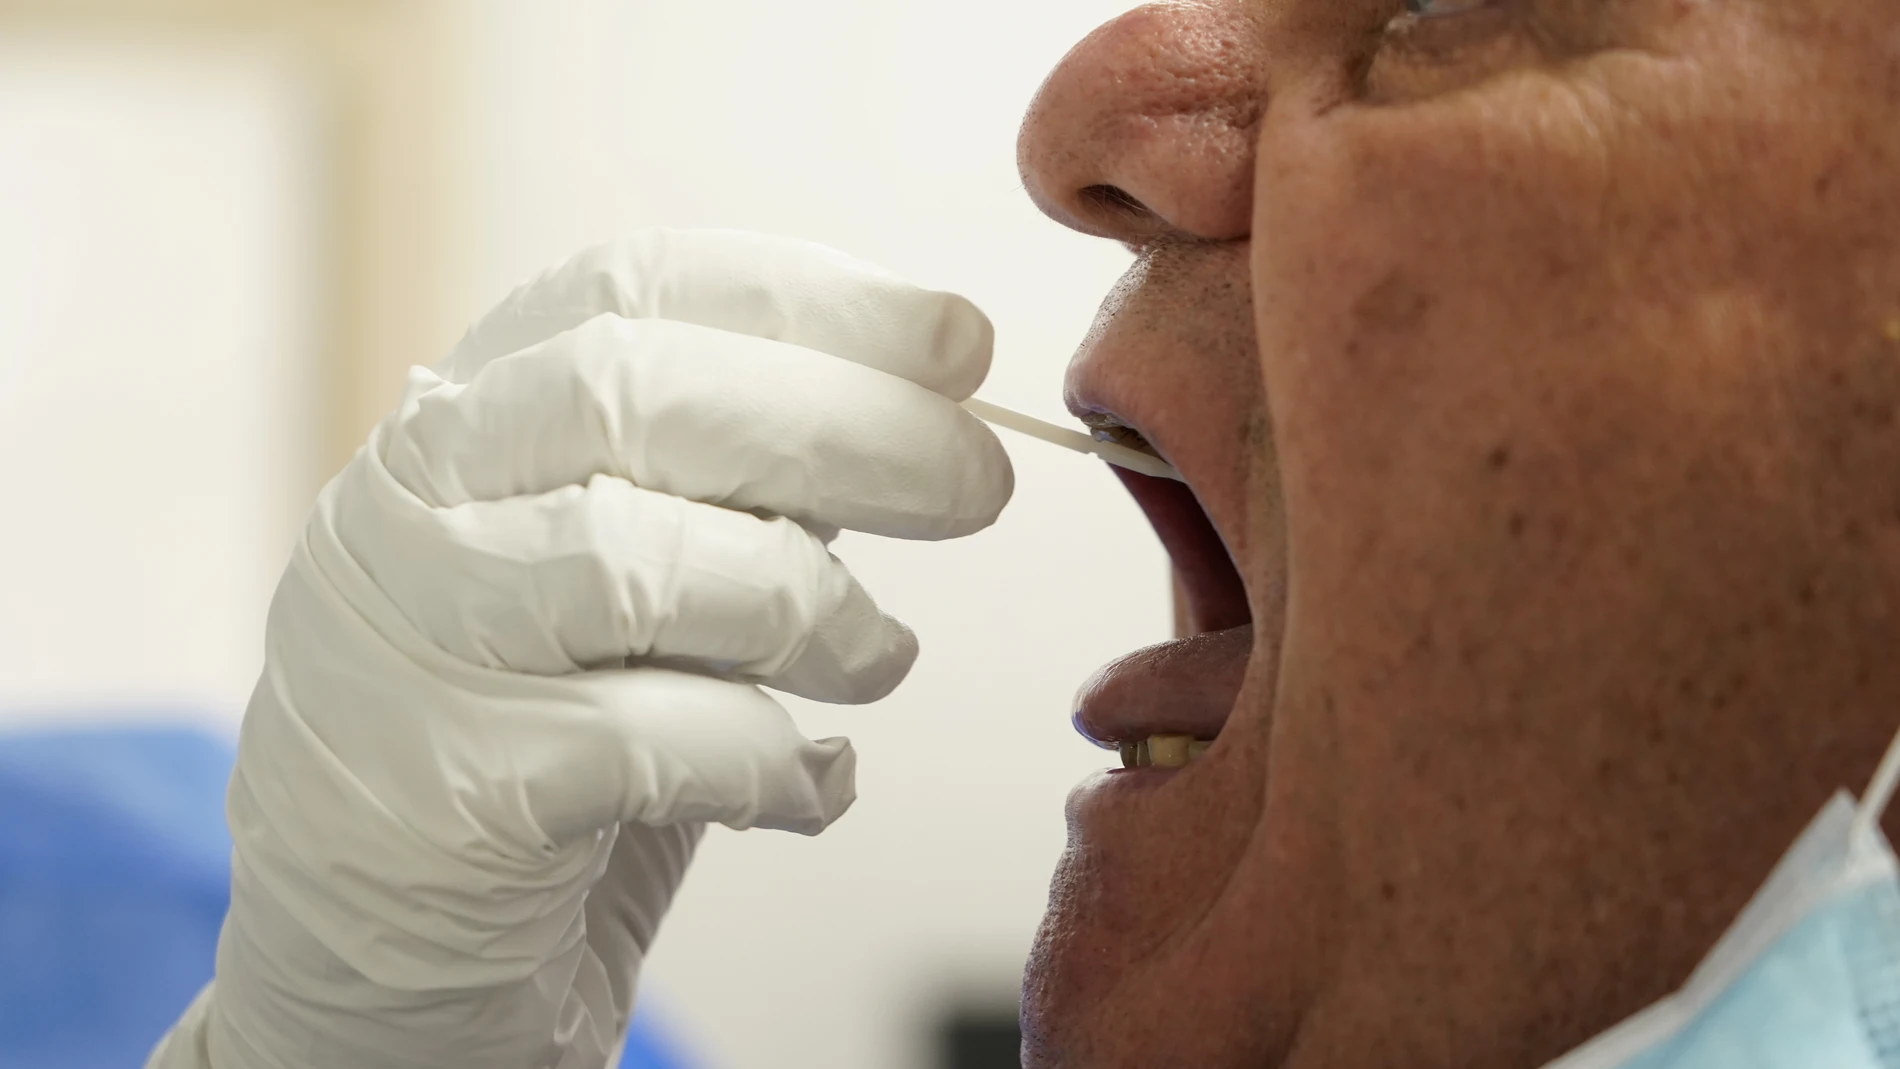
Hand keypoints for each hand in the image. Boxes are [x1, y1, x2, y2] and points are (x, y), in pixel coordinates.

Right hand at [146, 230, 1012, 1068]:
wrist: (390, 958)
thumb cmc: (541, 742)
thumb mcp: (634, 577)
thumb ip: (734, 484)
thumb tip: (924, 399)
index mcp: (467, 418)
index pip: (633, 291)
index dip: (813, 303)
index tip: (958, 340)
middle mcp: (412, 501)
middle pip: (637, 396)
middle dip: (845, 425)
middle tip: (979, 481)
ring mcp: (408, 640)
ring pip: (633, 560)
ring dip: (807, 604)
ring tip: (882, 657)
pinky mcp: (441, 790)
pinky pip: (642, 741)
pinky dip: (767, 758)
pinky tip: (815, 785)